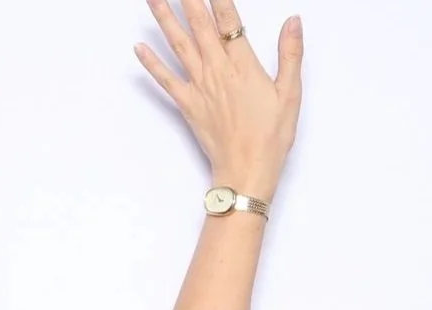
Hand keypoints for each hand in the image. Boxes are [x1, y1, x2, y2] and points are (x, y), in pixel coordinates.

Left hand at [134, 0, 301, 200]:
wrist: (246, 170)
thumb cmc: (271, 135)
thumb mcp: (290, 92)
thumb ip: (290, 53)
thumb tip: (293, 21)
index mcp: (244, 65)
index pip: (229, 20)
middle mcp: (218, 71)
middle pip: (200, 25)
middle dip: (188, 0)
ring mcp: (200, 87)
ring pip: (179, 46)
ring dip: (164, 20)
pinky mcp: (187, 105)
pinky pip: (165, 80)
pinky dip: (150, 63)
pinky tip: (138, 48)